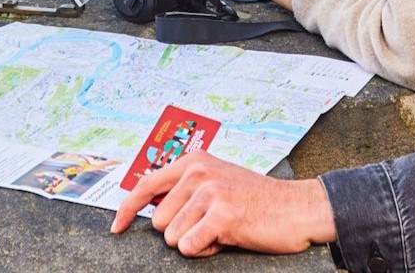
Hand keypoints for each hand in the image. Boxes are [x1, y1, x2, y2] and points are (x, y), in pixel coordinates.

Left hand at [111, 151, 335, 256]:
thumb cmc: (256, 200)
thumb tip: (147, 208)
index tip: (117, 228)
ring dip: (196, 242)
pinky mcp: (222, 215)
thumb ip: (186, 189)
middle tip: (212, 225)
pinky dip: (206, 251)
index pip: (145, 186)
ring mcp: (210, 192)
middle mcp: (199, 172)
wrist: (297, 208)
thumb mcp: (218, 181)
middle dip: (181, 232)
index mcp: (194, 162)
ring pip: (173, 238)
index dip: (127, 210)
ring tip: (224, 229)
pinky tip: (228, 238)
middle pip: (159, 223)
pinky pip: (189, 248)